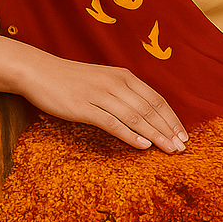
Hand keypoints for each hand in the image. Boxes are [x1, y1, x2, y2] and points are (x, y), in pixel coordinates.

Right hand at [15, 48, 187, 153]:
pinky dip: (130, 135)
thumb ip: (122, 93)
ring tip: (169, 149)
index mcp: (123, 76)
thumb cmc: (71, 79)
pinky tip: (143, 146)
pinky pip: (113, 122)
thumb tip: (143, 113)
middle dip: (168, 129)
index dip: (171, 118)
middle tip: (182, 147)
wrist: (38, 71)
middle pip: (150, 108)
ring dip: (155, 135)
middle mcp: (116, 83)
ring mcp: (100, 94)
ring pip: (135, 117)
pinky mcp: (85, 107)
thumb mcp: (102, 80)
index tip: (183, 135)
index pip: (156, 98)